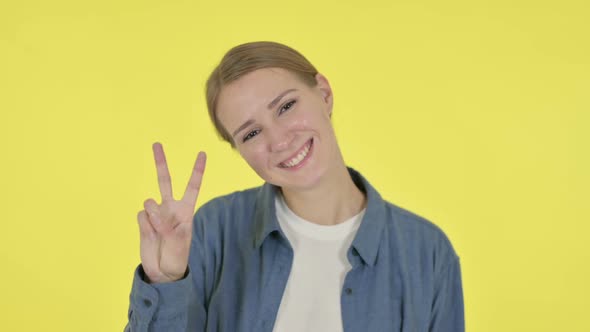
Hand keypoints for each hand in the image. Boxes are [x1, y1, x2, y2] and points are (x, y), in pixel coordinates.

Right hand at [137, 142, 206, 283]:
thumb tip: (152, 209)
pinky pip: (141, 216)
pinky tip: (150, 235)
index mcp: (185, 210)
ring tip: (159, 233)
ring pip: (150, 202)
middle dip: (160, 162)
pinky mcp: (143, 220)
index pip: (192, 186)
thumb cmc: (177, 256)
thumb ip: (167, 224)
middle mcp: (170, 208)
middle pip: (165, 180)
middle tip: (157, 143)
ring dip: (154, 217)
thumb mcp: (179, 242)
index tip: (202, 153)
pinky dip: (145, 226)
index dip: (197, 170)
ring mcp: (155, 213)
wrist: (162, 272)